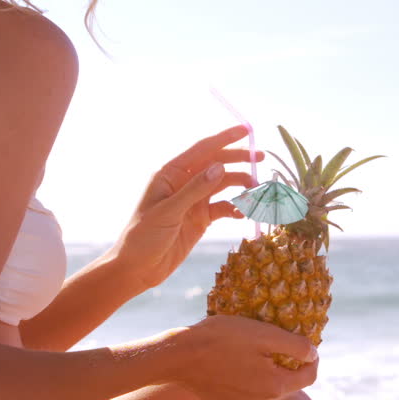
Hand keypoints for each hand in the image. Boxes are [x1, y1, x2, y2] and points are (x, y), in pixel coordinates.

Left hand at [108, 125, 263, 288]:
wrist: (137, 269)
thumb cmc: (142, 237)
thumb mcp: (168, 212)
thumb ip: (195, 190)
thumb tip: (220, 167)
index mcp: (170, 174)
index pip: (202, 149)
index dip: (225, 138)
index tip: (247, 130)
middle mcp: (184, 184)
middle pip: (216, 164)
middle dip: (239, 159)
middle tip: (261, 158)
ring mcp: (193, 201)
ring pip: (223, 185)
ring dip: (240, 185)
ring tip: (257, 190)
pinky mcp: (200, 219)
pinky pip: (224, 208)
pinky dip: (236, 208)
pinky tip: (244, 213)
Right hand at [174, 315, 318, 399]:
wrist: (177, 355)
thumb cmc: (223, 339)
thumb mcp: (265, 334)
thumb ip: (295, 345)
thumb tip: (313, 353)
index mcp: (275, 387)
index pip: (309, 376)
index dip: (312, 357)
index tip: (305, 341)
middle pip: (285, 383)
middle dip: (284, 362)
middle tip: (271, 338)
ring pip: (262, 387)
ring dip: (261, 369)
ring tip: (246, 347)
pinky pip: (241, 390)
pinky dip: (240, 376)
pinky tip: (227, 360)